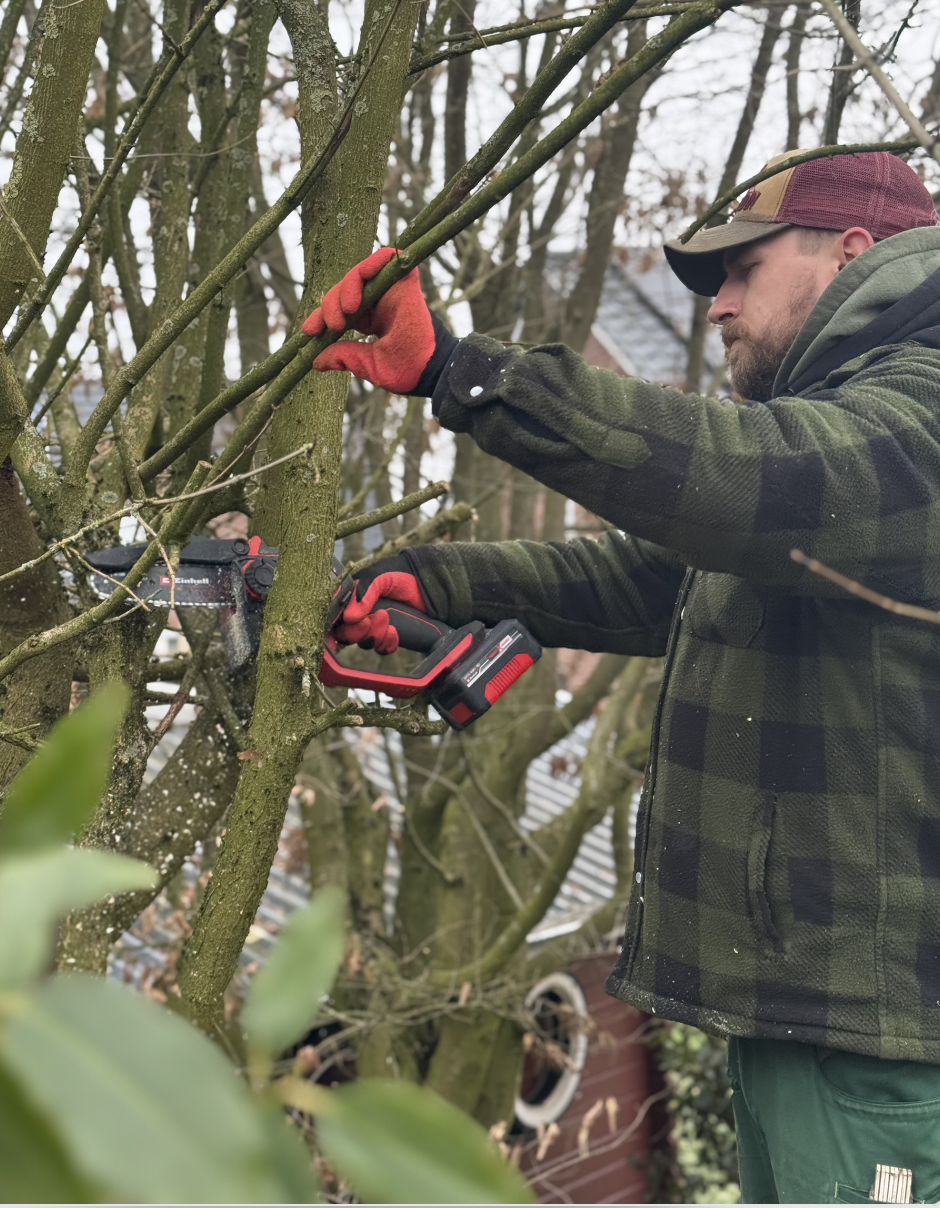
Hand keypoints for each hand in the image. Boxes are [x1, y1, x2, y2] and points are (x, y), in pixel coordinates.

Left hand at [303, 248, 456, 395]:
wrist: (430, 368)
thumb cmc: (404, 370)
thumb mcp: (367, 365)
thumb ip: (344, 357)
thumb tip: (316, 361)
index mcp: (370, 321)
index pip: (339, 311)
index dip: (320, 318)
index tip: (309, 332)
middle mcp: (378, 303)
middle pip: (343, 291)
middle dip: (329, 305)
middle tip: (330, 326)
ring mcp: (391, 290)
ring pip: (357, 274)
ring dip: (344, 289)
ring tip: (345, 311)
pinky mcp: (405, 280)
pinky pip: (386, 258)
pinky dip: (372, 262)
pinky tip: (359, 280)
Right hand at [333, 554, 427, 654]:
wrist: (426, 585)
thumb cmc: (399, 577)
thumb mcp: (380, 579)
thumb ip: (363, 594)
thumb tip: (349, 618)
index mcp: (350, 602)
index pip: (332, 620)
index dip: (329, 631)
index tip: (338, 633)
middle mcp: (358, 617)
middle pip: (345, 636)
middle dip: (356, 632)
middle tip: (368, 621)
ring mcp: (373, 629)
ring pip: (364, 643)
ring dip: (374, 635)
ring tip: (386, 618)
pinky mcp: (388, 638)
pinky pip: (382, 649)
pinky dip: (387, 643)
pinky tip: (394, 631)